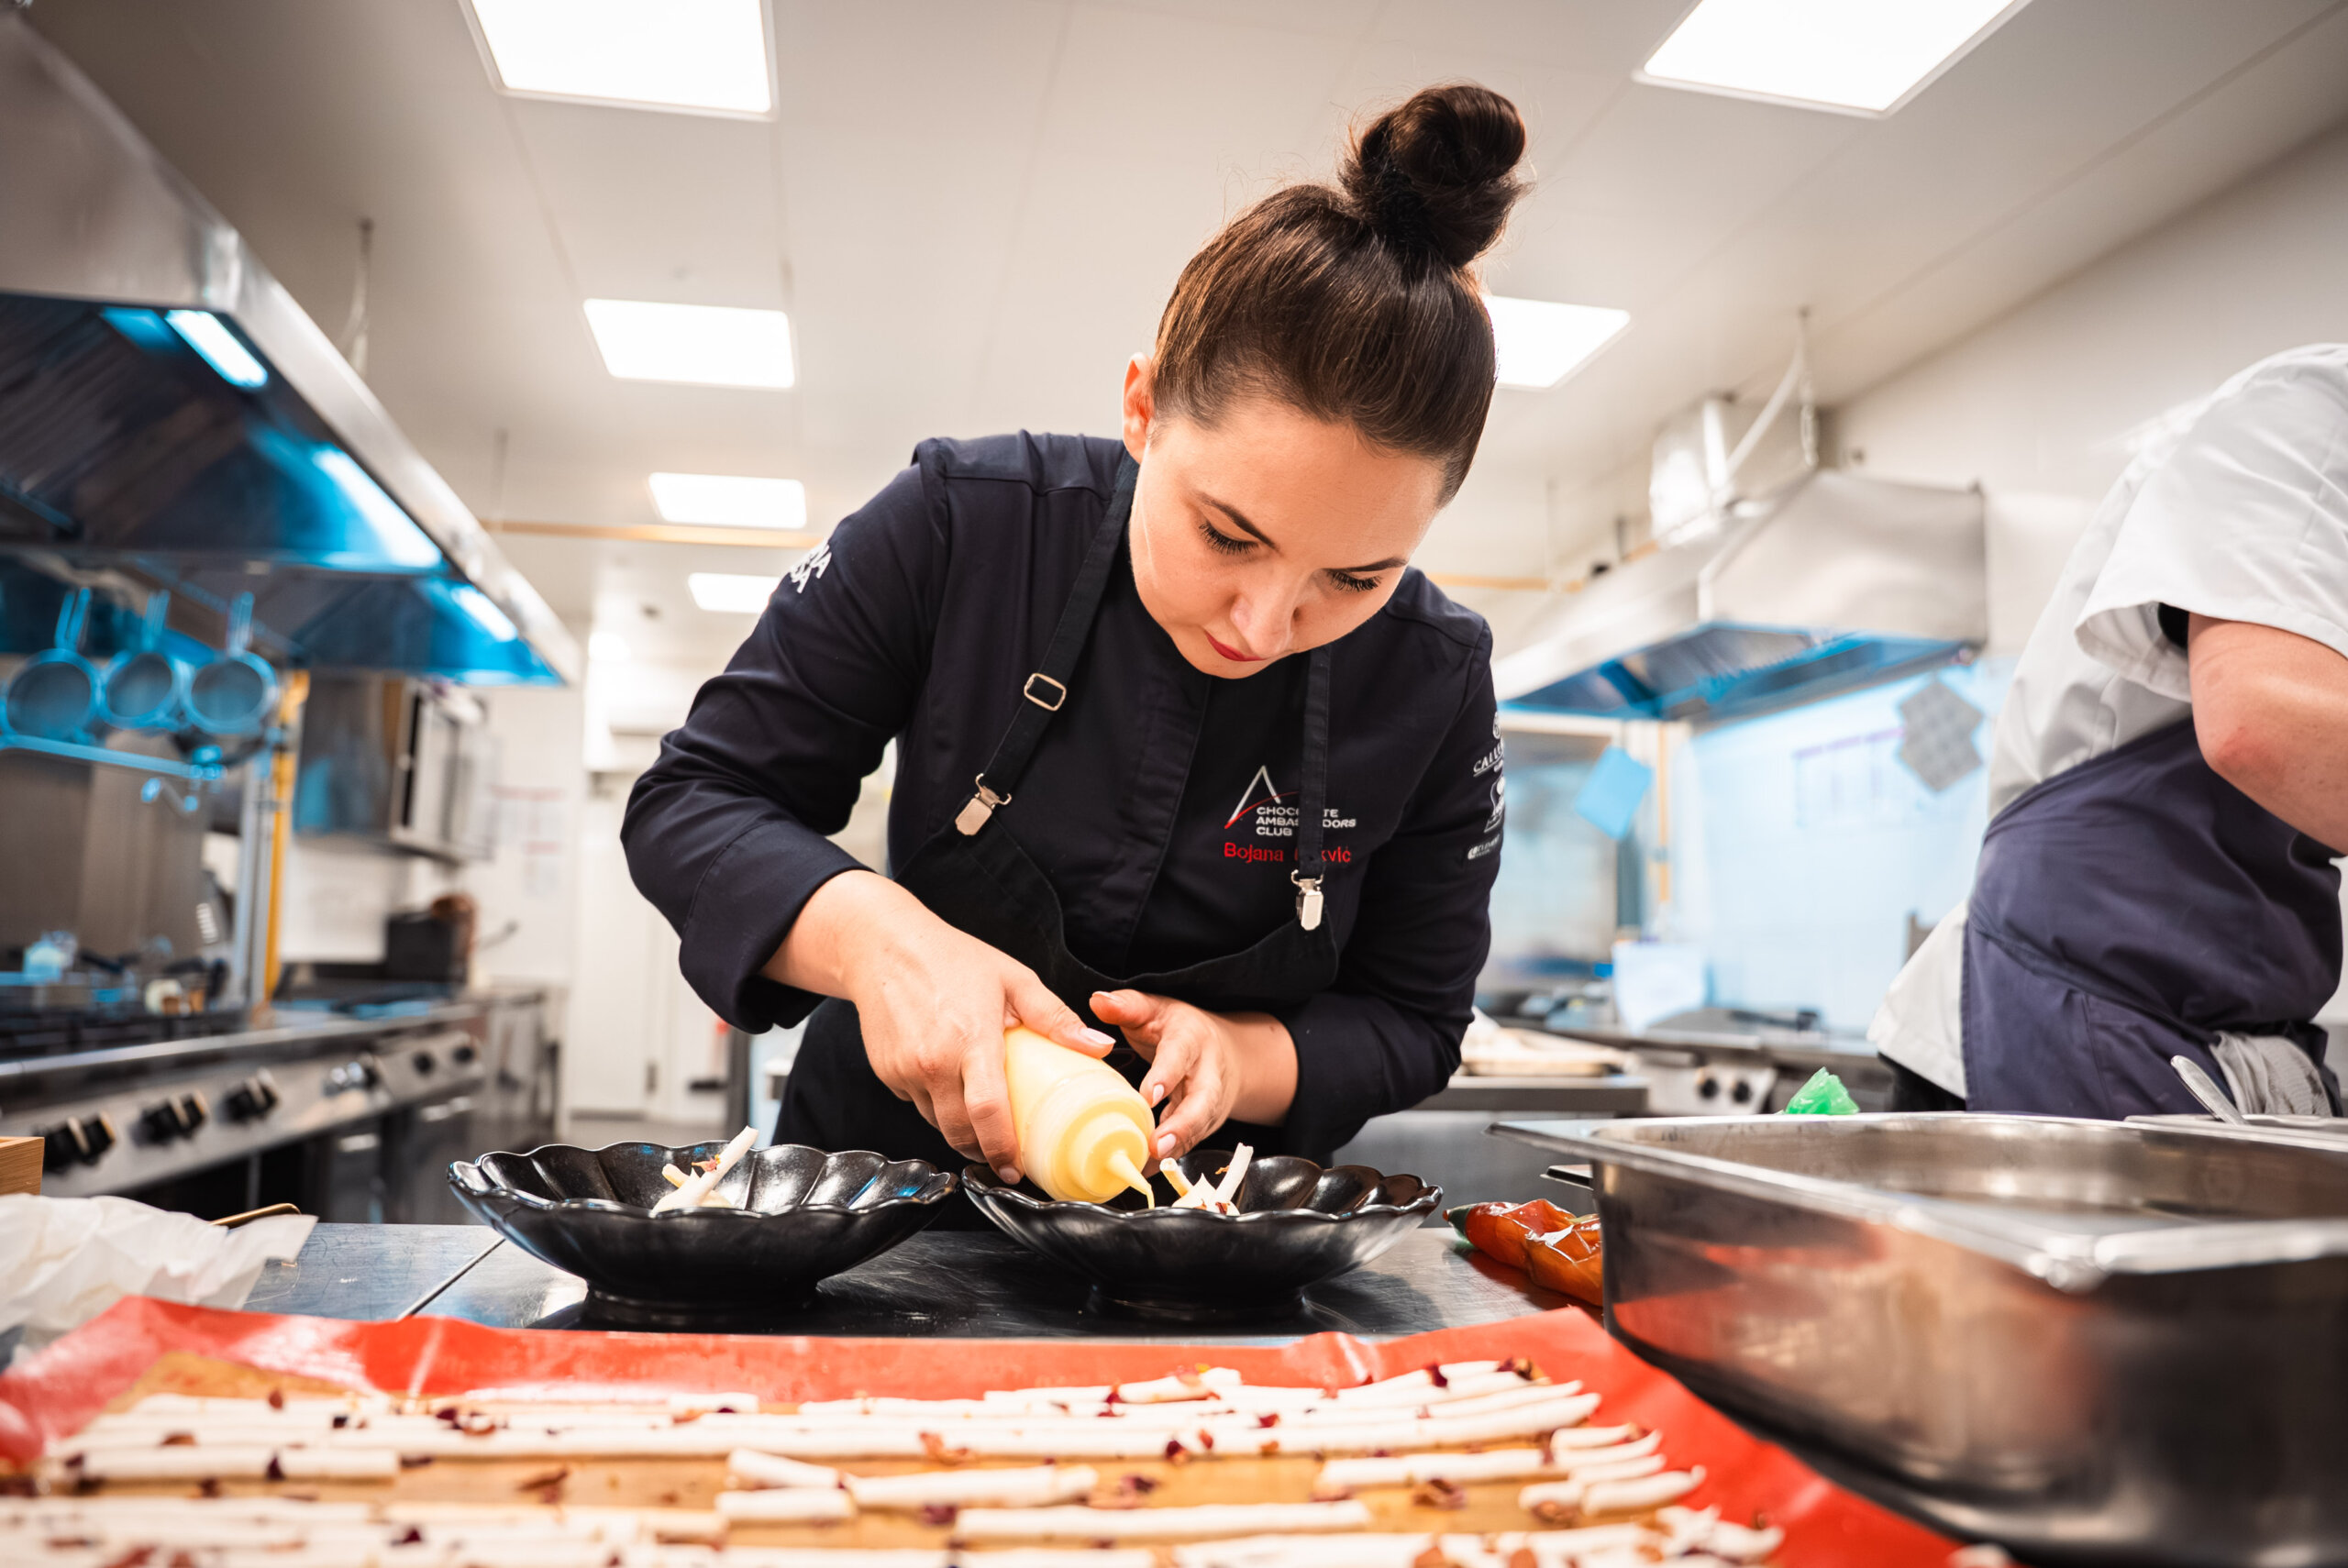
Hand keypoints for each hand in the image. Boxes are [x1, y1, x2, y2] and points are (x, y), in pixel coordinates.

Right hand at [766, 872, 1113, 1180]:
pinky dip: (937, 1107)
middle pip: (960, 1130)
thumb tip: (1099, 1046)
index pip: (989, 1111)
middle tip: (1004, 1158)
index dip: (1003, 1148)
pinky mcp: (886, 1073)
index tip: (1016, 1168)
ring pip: (937, 1122)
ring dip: (961, 1131)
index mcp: (971, 1039)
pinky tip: (951, 1088)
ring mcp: (905, 1070)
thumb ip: (1055, 1018)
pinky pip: (917, 1104)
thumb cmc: (951, 958)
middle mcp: (934, 1061)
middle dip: (984, 1151)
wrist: (884, 948)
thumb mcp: (1013, 980)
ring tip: (982, 1124)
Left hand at [1089, 990, 1297, 1161]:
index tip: (1148, 1095)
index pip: (1180, 1057)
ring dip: (1176, 1149)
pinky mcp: (1204, 1126)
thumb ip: (1127, 1005)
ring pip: (1198, 1130)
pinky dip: (1168, 1161)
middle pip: (1203, 1103)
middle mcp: (1207, 1074)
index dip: (1166, 1076)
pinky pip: (1188, 1145)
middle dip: (1183, 1126)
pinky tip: (1146, 1171)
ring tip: (1148, 1164)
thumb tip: (1097, 1000)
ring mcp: (1209, 1104)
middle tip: (1157, 1145)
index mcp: (1192, 1041)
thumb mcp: (1156, 1009)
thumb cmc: (1181, 1030)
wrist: (1226, 1053)